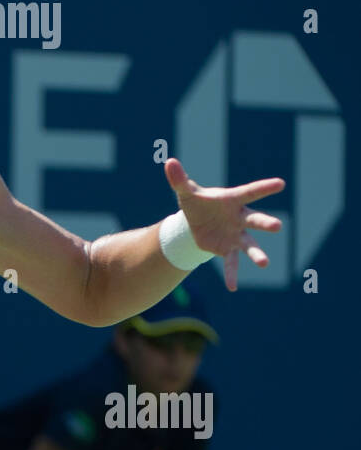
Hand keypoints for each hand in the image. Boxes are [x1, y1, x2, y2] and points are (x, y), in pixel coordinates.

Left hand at [165, 158, 284, 290]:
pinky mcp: (227, 249)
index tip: (280, 184)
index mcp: (233, 200)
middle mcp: (240, 217)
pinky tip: (232, 287)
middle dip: (265, 223)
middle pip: (255, 220)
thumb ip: (179, 179)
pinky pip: (231, 262)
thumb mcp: (185, 192)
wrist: (195, 223)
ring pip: (249, 244)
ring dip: (256, 253)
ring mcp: (236, 234)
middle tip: (277, 227)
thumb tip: (168, 161)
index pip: (250, 192)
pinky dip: (231, 274)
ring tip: (264, 263)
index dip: (264, 188)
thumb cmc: (196, 203)